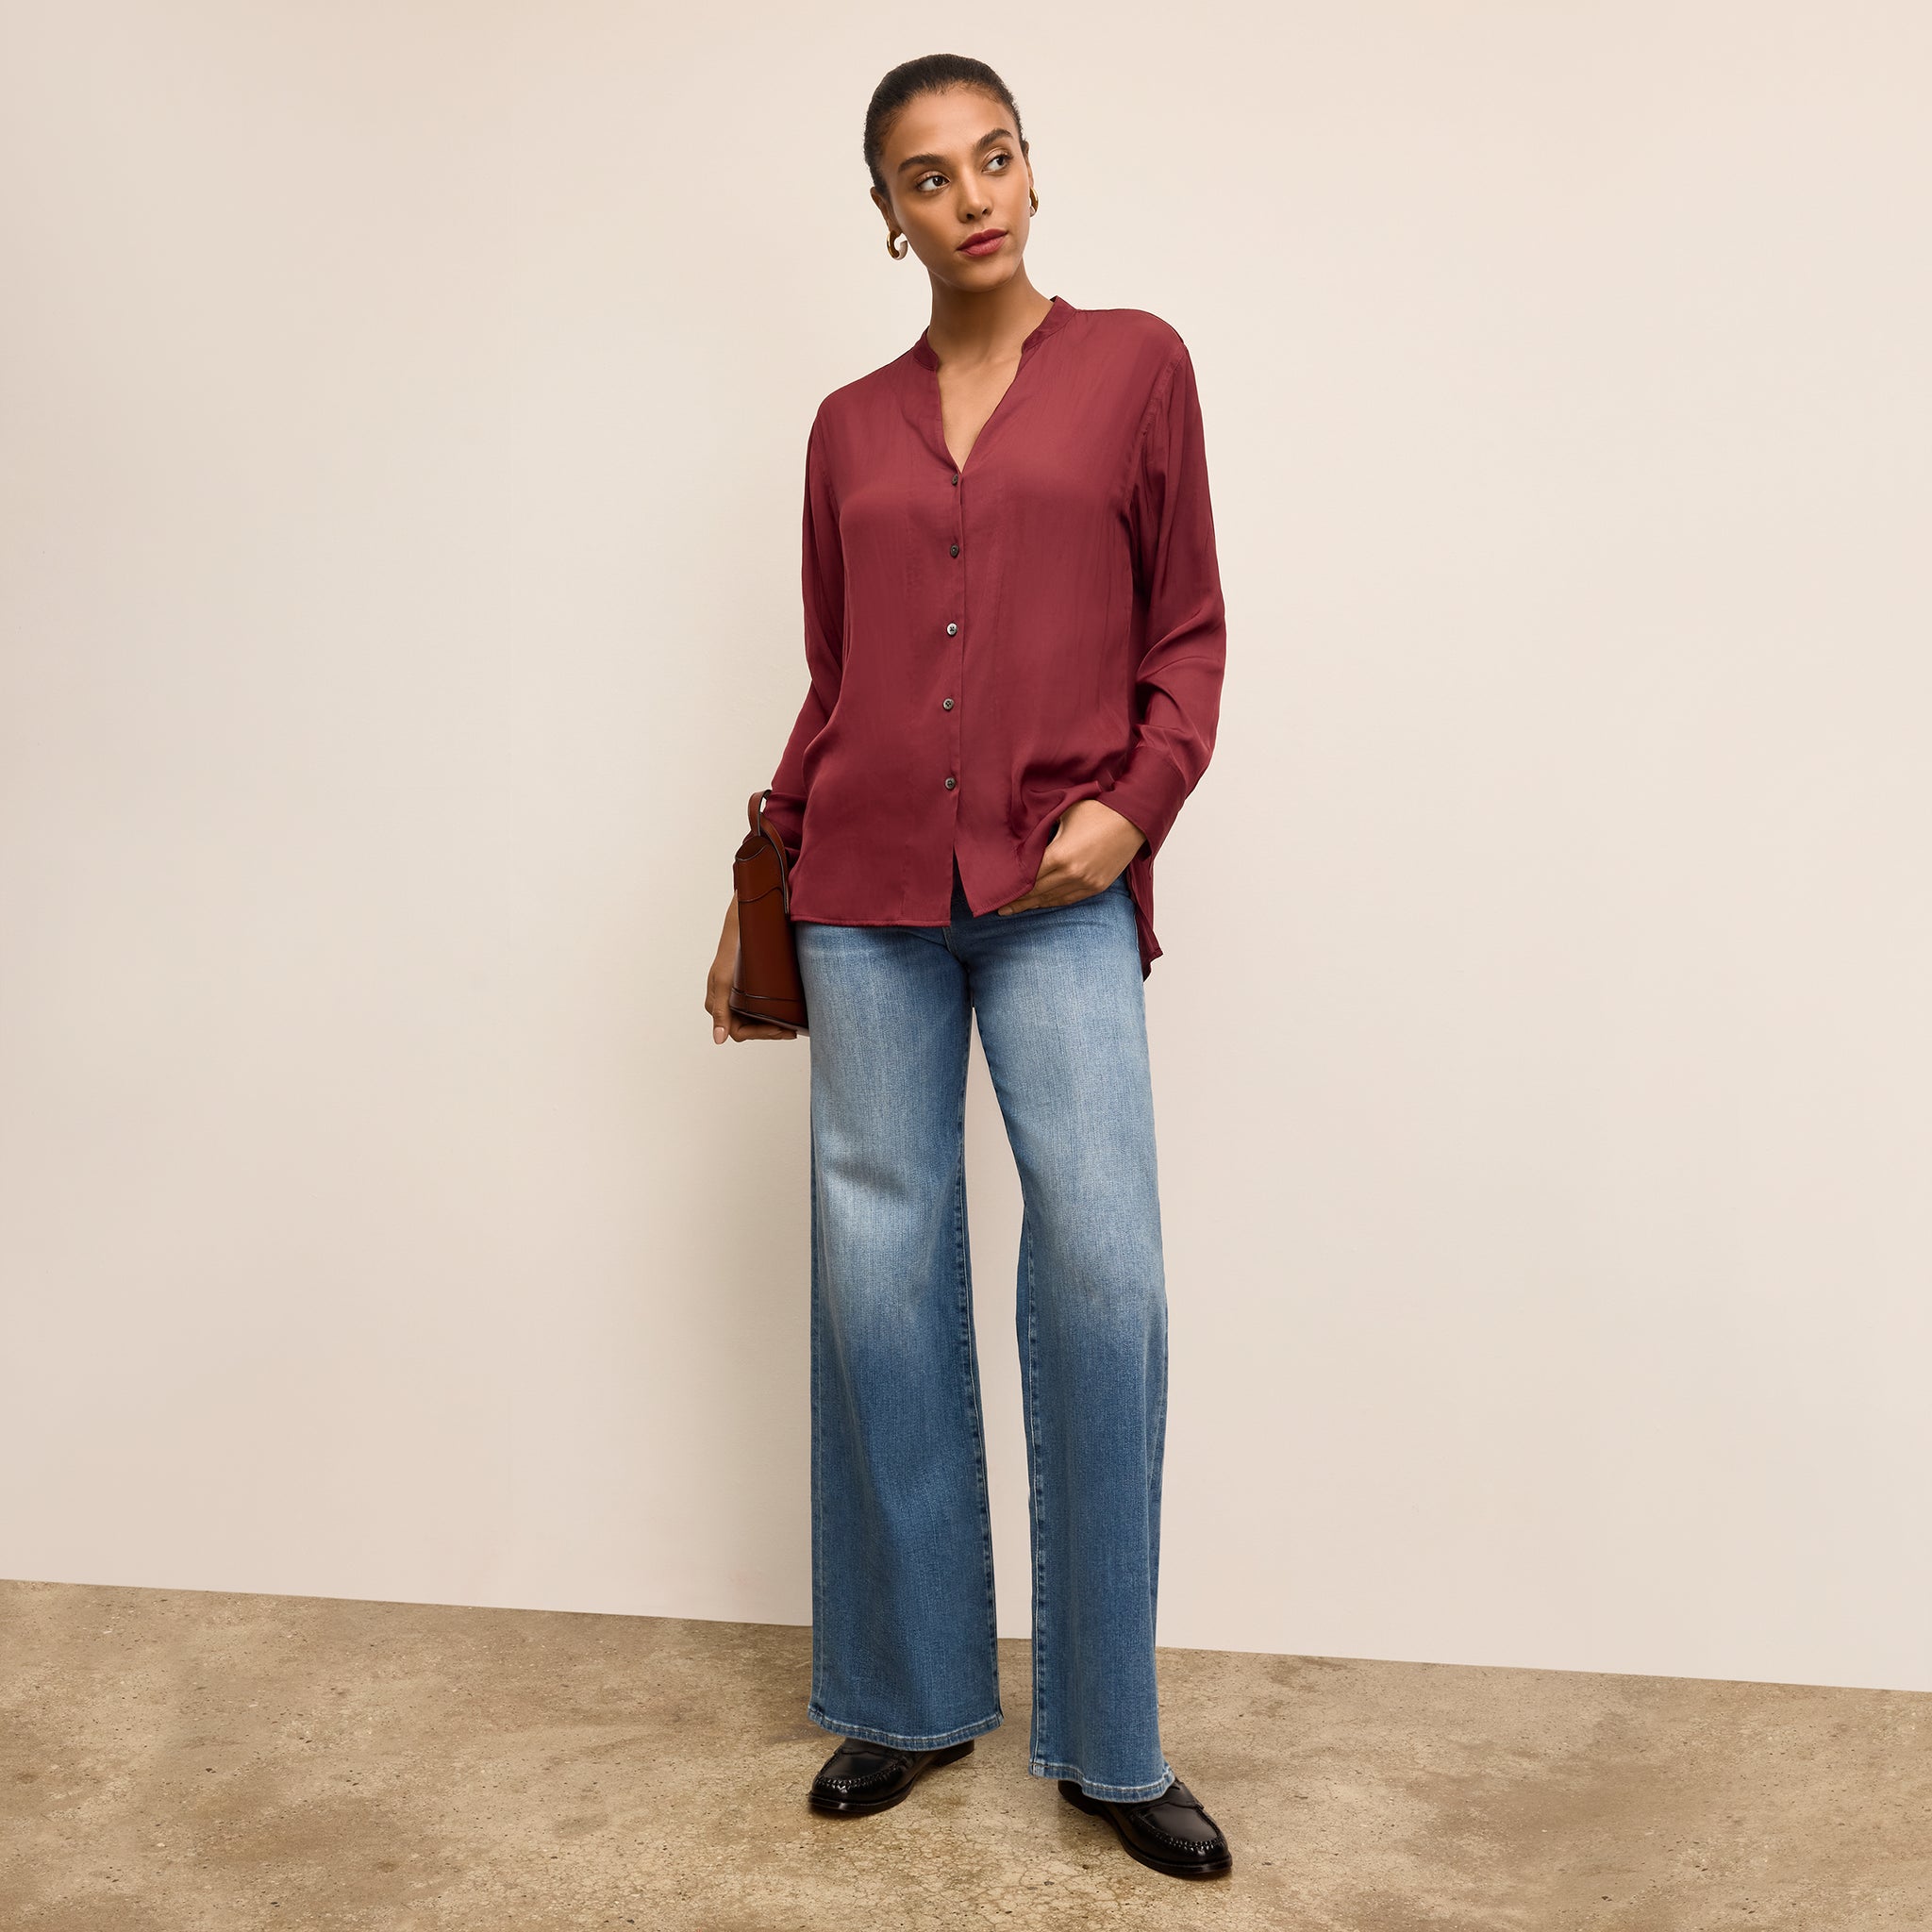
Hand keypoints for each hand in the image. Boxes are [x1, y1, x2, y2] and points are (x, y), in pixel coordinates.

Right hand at [707, 894, 799, 1043]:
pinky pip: (760, 1008)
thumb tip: (718, 1040)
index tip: (778, 1028)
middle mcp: (726, 1002)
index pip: (738, 1032)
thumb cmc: (733, 950)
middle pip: (749, 1028)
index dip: (759, 1034)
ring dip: (774, 1025)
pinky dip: (774, 1013)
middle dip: (770, 1031)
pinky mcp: (748, 986)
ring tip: (792, 1026)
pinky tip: (789, 1014)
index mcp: (717, 1004)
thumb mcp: (726, 981)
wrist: (743, 922)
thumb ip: (721, 1011)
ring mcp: (737, 995)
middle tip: (792, 1031)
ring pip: (756, 1020)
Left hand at [996, 797, 1144, 914]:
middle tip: (1002, 908)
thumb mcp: (1063, 813)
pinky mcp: (1097, 887)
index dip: (1013, 889)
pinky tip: (1042, 903)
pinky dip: (1054, 902)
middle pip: (1038, 893)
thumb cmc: (1097, 812)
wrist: (1132, 821)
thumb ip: (1042, 829)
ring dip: (1035, 905)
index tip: (999, 895)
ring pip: (1053, 900)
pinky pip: (1069, 899)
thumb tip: (1023, 838)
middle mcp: (1072, 874)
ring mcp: (1086, 883)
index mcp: (1060, 855)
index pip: (1029, 879)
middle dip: (1019, 902)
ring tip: (1017, 909)